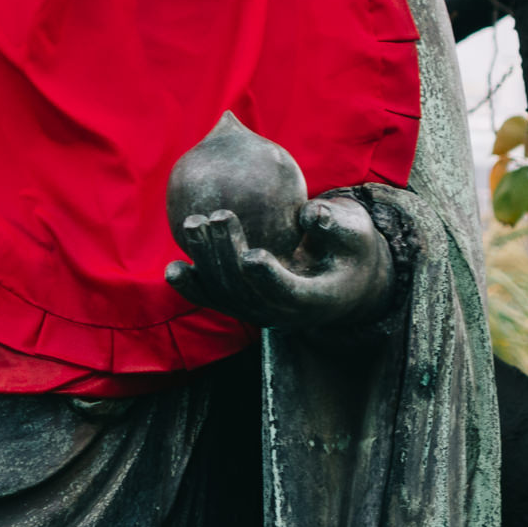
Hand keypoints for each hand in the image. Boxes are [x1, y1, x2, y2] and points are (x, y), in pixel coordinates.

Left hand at [164, 194, 393, 329]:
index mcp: (315, 300)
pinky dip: (192, 287)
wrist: (340, 280)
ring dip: (205, 262)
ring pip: (226, 297)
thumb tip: (309, 212)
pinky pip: (214, 299)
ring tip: (193, 223)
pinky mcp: (242, 305)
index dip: (269, 279)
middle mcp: (283, 314)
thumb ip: (335, 224)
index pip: (288, 293)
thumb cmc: (349, 248)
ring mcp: (259, 313)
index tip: (252, 255)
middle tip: (218, 216)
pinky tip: (172, 268)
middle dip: (228, 256)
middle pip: (248, 293)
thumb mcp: (355, 233)